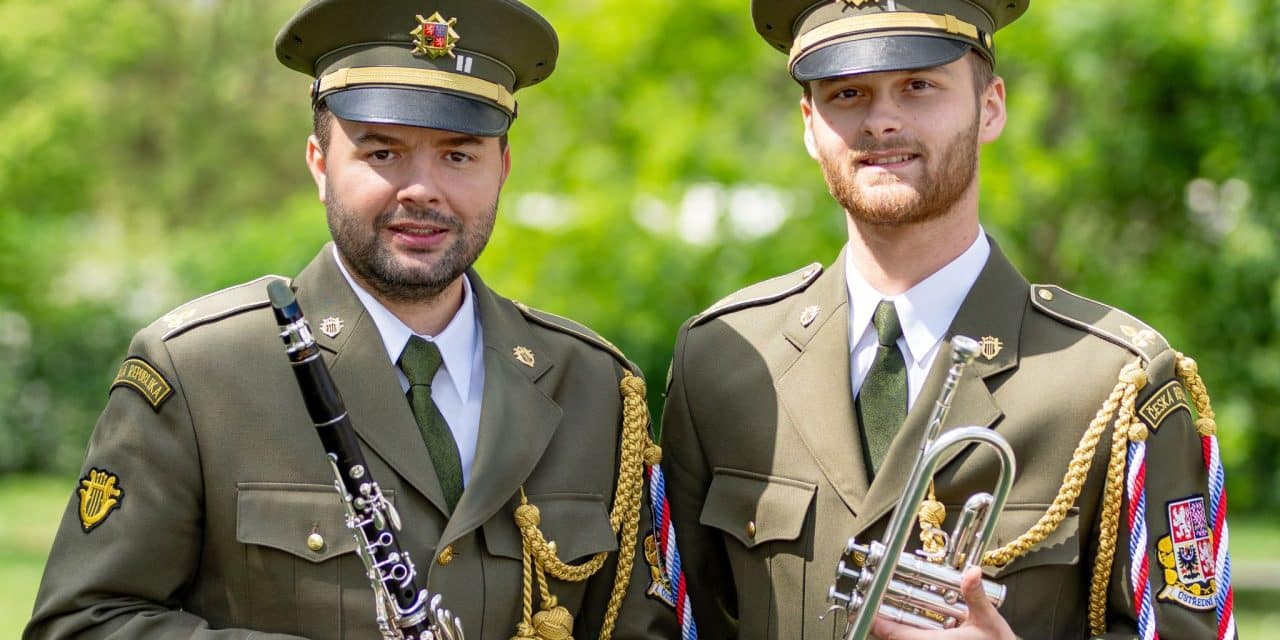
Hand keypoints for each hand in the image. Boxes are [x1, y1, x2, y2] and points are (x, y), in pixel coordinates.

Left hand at [870, 567, 1015, 639]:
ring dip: (893, 629)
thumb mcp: (988, 621)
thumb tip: (971, 572)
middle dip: (881, 624)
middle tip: (872, 606)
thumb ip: (975, 596)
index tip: (866, 608)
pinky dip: (906, 635)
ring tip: (886, 614)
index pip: (893, 633)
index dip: (877, 621)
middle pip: (892, 639)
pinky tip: (910, 625)